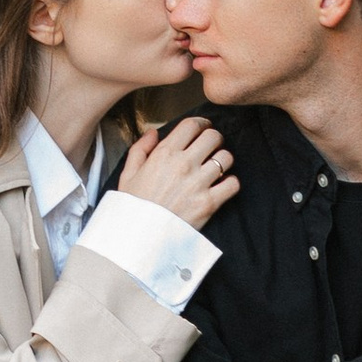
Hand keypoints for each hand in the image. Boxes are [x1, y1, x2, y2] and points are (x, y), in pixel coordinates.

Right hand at [118, 114, 238, 229]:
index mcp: (164, 154)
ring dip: (223, 160)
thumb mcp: (128, 174)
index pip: (192, 125)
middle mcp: (183, 164)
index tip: (202, 129)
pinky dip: (230, 183)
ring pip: (226, 158)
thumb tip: (154, 133)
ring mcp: (198, 183)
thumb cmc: (134, 206)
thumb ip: (140, 148)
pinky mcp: (209, 203)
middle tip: (211, 148)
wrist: (140, 238)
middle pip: (214, 136)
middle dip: (214, 139)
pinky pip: (233, 183)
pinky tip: (221, 186)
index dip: (200, 124)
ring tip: (216, 167)